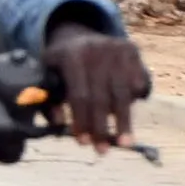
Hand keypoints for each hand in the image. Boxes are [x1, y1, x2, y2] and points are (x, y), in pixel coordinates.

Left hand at [42, 26, 152, 147]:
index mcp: (71, 56)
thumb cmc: (61, 66)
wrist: (79, 35)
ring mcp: (117, 48)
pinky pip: (137, 83)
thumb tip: (59, 123)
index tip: (83, 142)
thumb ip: (49, 100)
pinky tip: (128, 118)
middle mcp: (96, 49)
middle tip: (102, 151)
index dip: (81, 121)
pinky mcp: (132, 50)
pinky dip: (135, 101)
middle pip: (102, 97)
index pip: (79, 95)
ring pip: (123, 93)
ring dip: (124, 122)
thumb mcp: (47, 76)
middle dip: (102, 127)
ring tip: (125, 143)